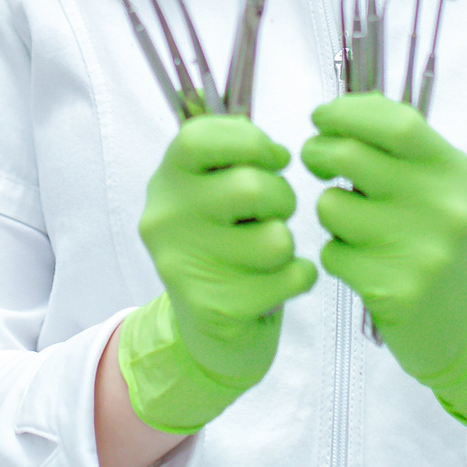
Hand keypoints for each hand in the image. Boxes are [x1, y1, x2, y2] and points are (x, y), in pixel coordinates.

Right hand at [117, 116, 317, 433]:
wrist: (207, 328)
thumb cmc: (221, 241)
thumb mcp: (211, 191)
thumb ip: (235, 160)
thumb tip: (277, 153)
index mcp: (167, 179)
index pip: (199, 137)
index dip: (250, 141)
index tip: (271, 159)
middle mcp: (166, 218)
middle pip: (250, 187)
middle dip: (282, 198)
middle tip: (275, 212)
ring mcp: (185, 265)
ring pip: (276, 238)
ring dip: (289, 242)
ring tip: (271, 250)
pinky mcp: (214, 308)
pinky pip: (290, 278)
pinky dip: (301, 277)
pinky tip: (280, 282)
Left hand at [302, 94, 466, 431]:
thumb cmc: (445, 244)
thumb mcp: (442, 189)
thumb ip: (403, 149)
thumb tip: (345, 111)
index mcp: (455, 172)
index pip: (395, 122)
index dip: (347, 113)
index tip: (322, 118)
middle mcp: (443, 206)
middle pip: (348, 155)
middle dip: (317, 152)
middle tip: (315, 160)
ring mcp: (420, 249)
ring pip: (331, 206)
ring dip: (330, 212)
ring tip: (356, 227)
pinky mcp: (393, 289)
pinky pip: (331, 253)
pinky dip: (337, 256)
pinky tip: (364, 266)